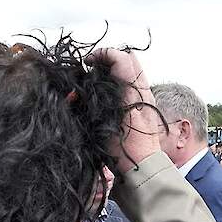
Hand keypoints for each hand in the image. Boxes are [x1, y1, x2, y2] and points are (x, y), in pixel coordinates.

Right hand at [86, 49, 159, 171]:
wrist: (143, 167)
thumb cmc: (123, 151)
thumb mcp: (100, 127)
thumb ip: (87, 106)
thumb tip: (72, 94)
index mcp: (134, 94)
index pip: (122, 58)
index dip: (103, 54)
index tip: (89, 62)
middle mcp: (144, 92)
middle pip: (130, 58)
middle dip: (110, 58)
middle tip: (94, 67)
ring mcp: (148, 97)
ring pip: (134, 69)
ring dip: (116, 69)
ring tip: (100, 78)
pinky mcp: (148, 104)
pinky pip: (136, 81)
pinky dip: (122, 79)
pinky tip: (110, 91)